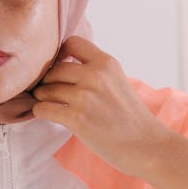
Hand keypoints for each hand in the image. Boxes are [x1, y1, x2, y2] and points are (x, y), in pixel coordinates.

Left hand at [31, 36, 170, 177]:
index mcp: (106, 63)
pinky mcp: (76, 118)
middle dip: (48, 81)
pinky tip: (47, 114)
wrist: (146, 146)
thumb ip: (95, 70)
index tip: (59, 67)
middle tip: (49, 92)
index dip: (60, 54)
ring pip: (45, 89)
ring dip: (43, 97)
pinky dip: (40, 111)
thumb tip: (63, 64)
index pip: (71, 42)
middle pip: (54, 69)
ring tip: (49, 104)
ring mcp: (85, 96)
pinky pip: (43, 108)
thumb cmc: (131, 117)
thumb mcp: (117, 80)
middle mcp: (95, 75)